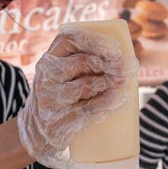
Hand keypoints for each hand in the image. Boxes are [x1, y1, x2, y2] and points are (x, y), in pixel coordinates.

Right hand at [17, 26, 137, 168]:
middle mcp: (46, 76)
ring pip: (86, 85)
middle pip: (81, 62)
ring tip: (123, 84)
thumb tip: (125, 61)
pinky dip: (108, 103)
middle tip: (129, 68)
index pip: (68, 38)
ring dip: (110, 83)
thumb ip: (85, 63)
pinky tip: (121, 99)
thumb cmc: (61, 95)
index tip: (116, 48)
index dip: (94, 40)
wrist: (38, 130)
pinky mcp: (58, 120)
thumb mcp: (63, 74)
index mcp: (49, 59)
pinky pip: (88, 109)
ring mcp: (49, 99)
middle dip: (110, 64)